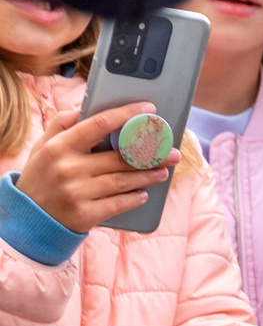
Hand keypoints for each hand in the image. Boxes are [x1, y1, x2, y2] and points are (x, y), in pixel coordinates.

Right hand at [14, 101, 167, 234]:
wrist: (28, 218)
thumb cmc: (41, 177)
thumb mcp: (43, 148)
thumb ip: (61, 125)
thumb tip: (83, 107)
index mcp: (60, 147)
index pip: (98, 124)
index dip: (126, 115)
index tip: (149, 110)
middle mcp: (68, 168)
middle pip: (119, 157)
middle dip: (150, 155)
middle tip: (172, 153)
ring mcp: (77, 192)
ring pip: (123, 181)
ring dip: (147, 176)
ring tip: (162, 172)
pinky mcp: (85, 214)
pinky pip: (119, 204)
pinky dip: (134, 198)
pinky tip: (144, 194)